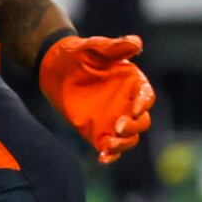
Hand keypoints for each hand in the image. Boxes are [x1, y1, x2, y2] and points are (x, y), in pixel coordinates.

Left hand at [38, 32, 154, 161]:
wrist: (54, 67)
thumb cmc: (78, 53)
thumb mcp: (94, 47)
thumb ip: (114, 47)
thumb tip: (136, 42)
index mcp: (133, 84)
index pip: (146, 96)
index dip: (143, 103)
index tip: (133, 108)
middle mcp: (128, 103)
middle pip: (141, 121)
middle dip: (133, 126)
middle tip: (117, 126)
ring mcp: (114, 119)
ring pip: (129, 137)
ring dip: (123, 144)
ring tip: (108, 144)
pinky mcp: (98, 130)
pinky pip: (110, 147)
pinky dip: (110, 154)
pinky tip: (102, 158)